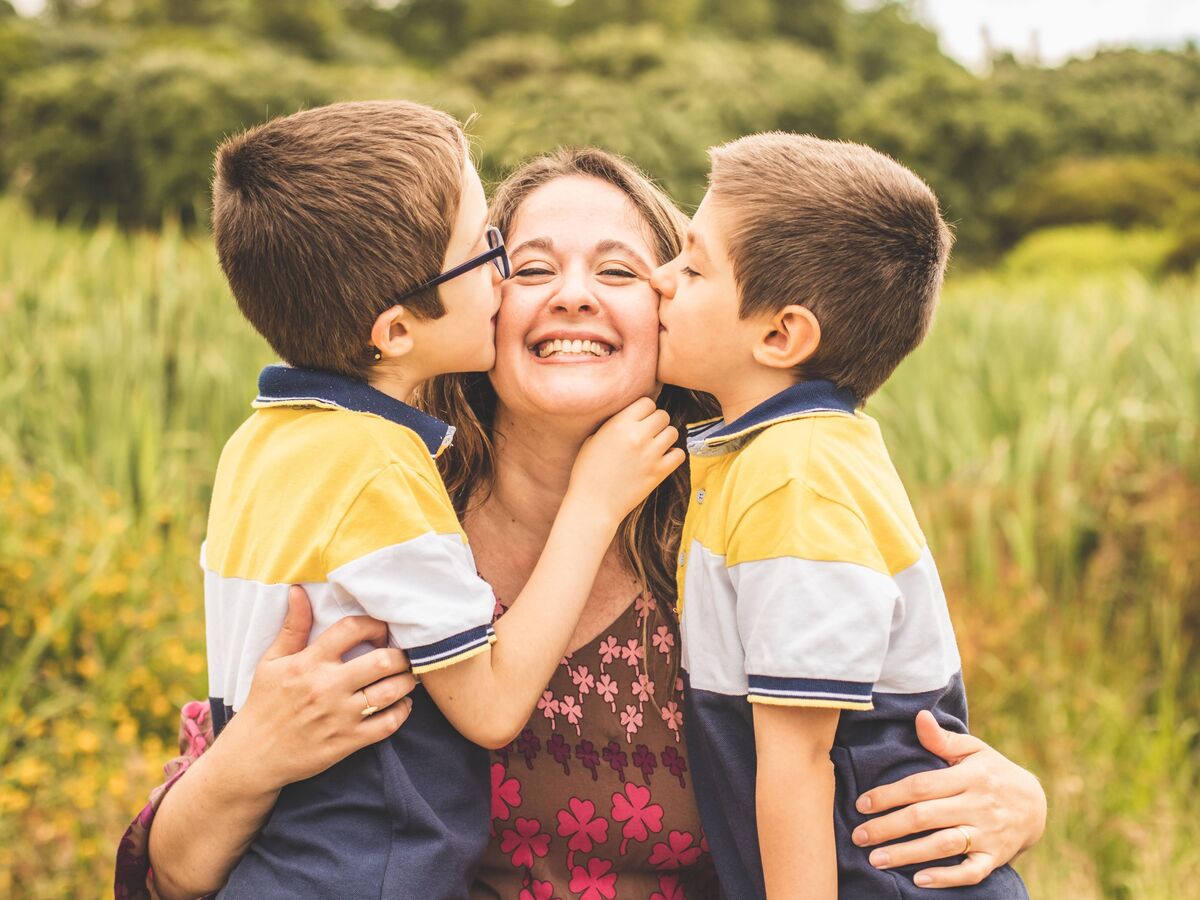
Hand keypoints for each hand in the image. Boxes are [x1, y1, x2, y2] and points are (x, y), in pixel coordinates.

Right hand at [223, 586, 416, 791]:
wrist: (253, 756)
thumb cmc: (263, 704)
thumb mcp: (271, 662)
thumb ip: (292, 627)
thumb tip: (298, 591)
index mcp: (309, 662)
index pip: (352, 629)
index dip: (374, 624)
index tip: (381, 630)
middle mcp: (327, 686)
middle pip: (383, 660)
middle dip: (401, 655)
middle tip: (403, 656)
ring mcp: (339, 716)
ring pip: (391, 692)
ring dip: (406, 682)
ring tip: (406, 677)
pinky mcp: (347, 742)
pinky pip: (388, 724)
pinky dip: (402, 712)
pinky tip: (401, 704)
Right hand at [568, 396, 684, 522]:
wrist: (593, 504)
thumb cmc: (588, 472)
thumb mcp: (593, 439)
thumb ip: (613, 423)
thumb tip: (630, 415)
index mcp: (619, 424)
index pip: (647, 402)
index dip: (644, 410)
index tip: (640, 420)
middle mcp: (637, 435)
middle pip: (663, 415)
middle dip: (656, 422)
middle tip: (648, 434)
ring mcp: (651, 454)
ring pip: (673, 432)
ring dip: (665, 437)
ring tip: (655, 446)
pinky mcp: (659, 472)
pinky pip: (679, 454)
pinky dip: (673, 455)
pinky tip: (662, 459)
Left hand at [851, 710, 1045, 888]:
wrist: (1036, 804)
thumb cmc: (993, 772)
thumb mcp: (974, 750)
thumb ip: (942, 739)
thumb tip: (918, 717)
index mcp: (970, 776)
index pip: (922, 785)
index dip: (889, 795)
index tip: (862, 804)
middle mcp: (978, 805)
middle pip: (926, 816)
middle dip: (888, 827)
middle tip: (858, 836)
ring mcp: (988, 833)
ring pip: (944, 845)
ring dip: (908, 854)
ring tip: (876, 859)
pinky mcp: (995, 857)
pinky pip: (970, 872)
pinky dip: (946, 877)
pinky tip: (919, 880)